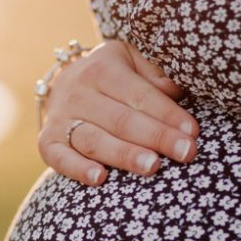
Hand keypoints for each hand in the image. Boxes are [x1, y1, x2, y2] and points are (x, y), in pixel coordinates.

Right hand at [37, 38, 199, 185]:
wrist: (63, 84)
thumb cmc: (111, 76)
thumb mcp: (131, 61)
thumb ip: (153, 75)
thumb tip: (175, 92)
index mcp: (102, 68)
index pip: (140, 95)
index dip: (167, 114)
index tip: (192, 132)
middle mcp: (78, 92)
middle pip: (122, 120)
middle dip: (156, 137)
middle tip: (185, 152)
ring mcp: (61, 119)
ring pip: (95, 140)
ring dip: (125, 155)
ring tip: (153, 166)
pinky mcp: (47, 143)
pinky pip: (60, 158)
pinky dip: (77, 169)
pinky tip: (100, 179)